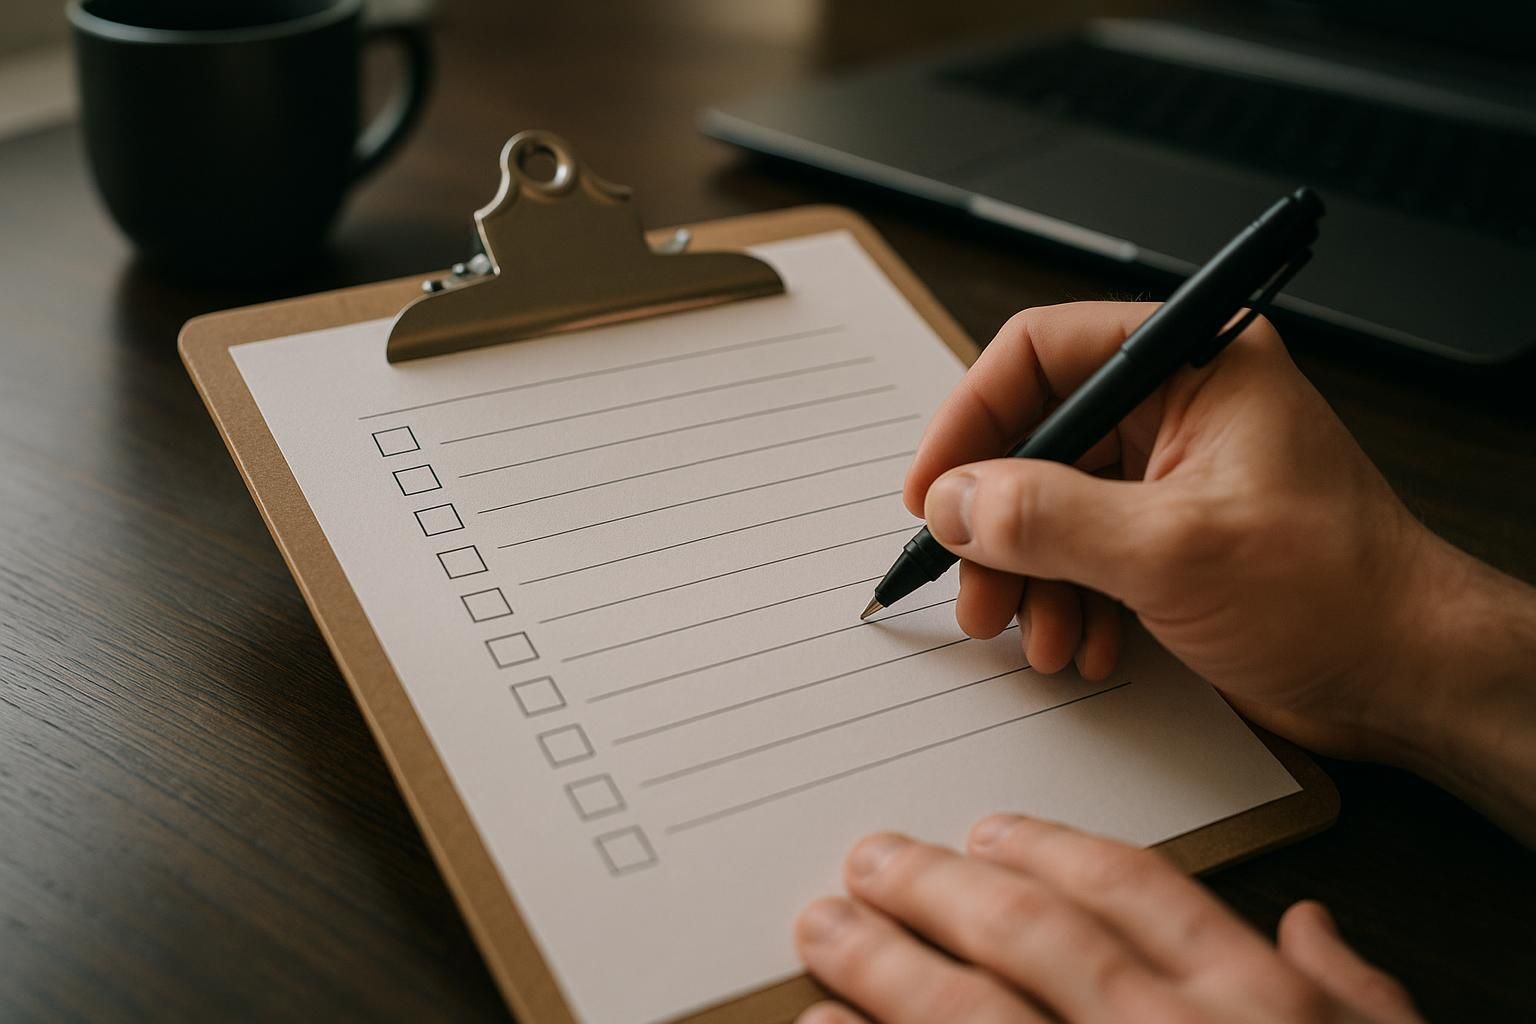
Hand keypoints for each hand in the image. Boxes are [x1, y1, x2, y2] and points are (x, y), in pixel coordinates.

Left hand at [794, 817, 1422, 1023]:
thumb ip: (1353, 991)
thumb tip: (1311, 925)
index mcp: (1253, 1007)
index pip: (1134, 893)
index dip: (1048, 850)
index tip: (988, 830)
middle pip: (1031, 938)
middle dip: (938, 889)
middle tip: (871, 860)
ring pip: (972, 1015)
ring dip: (884, 967)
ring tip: (825, 929)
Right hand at [906, 301, 1448, 759]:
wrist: (1406, 677)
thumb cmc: (1336, 592)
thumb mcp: (1172, 551)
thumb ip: (1049, 520)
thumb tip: (956, 502)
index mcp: (1193, 364)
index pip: (1041, 354)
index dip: (971, 419)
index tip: (932, 490)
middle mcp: (1178, 408)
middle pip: (1036, 439)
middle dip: (998, 523)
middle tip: (974, 587)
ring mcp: (1171, 475)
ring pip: (1050, 505)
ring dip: (1028, 576)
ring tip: (1034, 634)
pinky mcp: (1170, 537)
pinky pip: (1081, 552)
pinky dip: (1066, 601)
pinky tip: (1082, 645)